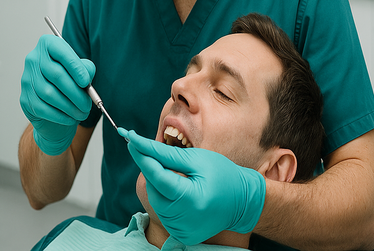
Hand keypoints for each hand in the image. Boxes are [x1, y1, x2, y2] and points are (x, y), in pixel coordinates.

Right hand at [20, 34, 94, 155]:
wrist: (55, 102)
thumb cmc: (70, 81)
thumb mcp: (81, 70)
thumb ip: (86, 69)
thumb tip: (86, 75)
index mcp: (48, 45)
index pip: (60, 51)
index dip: (75, 67)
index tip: (86, 82)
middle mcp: (33, 59)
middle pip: (56, 75)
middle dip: (76, 92)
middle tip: (88, 103)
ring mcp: (27, 79)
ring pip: (49, 94)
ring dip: (69, 106)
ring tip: (82, 112)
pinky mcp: (25, 99)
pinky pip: (43, 108)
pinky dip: (59, 115)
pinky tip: (70, 118)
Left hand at [121, 128, 265, 244]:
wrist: (243, 201)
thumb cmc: (223, 174)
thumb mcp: (198, 159)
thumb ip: (168, 155)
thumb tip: (142, 147)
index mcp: (191, 198)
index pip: (157, 175)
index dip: (142, 156)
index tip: (130, 139)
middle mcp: (184, 218)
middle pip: (154, 189)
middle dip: (155, 171)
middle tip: (170, 162)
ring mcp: (182, 229)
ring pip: (157, 201)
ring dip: (162, 186)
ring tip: (184, 180)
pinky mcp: (182, 234)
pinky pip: (165, 213)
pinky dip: (168, 200)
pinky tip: (184, 194)